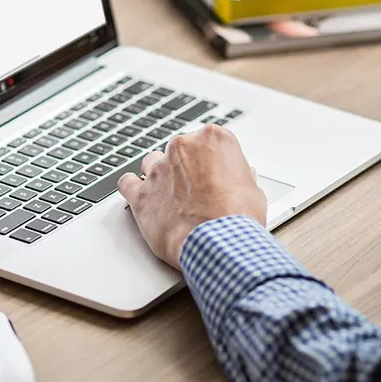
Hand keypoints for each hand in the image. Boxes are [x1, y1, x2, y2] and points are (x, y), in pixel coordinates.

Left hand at [117, 124, 266, 268]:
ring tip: (172, 197)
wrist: (217, 243)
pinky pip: (127, 183)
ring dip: (160, 176)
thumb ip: (240, 177)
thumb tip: (240, 178)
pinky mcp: (141, 193)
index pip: (209, 141)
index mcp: (213, 139)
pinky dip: (132, 188)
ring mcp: (158, 169)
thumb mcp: (253, 191)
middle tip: (197, 191)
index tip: (215, 175)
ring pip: (152, 162)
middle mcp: (183, 147)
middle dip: (186, 168)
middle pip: (180, 150)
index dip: (212, 161)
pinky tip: (142, 196)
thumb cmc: (238, 218)